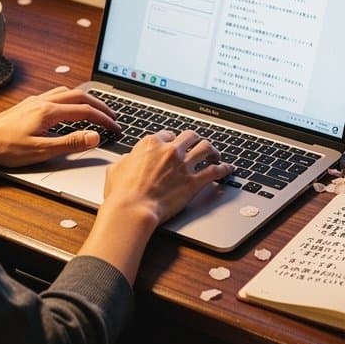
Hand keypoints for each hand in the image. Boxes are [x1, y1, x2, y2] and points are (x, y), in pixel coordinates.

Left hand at [0, 86, 118, 168]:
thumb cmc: (4, 147)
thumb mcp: (40, 150)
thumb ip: (70, 143)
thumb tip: (94, 136)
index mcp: (49, 111)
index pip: (85, 111)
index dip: (103, 119)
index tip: (115, 127)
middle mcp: (43, 101)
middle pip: (80, 96)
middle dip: (99, 105)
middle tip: (112, 115)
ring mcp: (34, 101)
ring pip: (67, 91)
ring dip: (85, 99)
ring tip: (95, 109)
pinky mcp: (27, 105)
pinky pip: (56, 94)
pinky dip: (71, 98)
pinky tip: (69, 109)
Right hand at [102, 129, 233, 226]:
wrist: (133, 208)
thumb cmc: (122, 192)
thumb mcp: (116, 168)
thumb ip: (127, 160)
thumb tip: (129, 159)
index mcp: (151, 144)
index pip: (167, 135)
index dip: (172, 140)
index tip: (174, 145)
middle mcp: (170, 151)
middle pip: (190, 136)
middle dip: (195, 140)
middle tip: (197, 145)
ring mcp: (184, 165)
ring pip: (206, 148)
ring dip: (212, 150)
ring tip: (215, 154)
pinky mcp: (193, 182)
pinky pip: (215, 171)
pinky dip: (224, 168)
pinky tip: (228, 169)